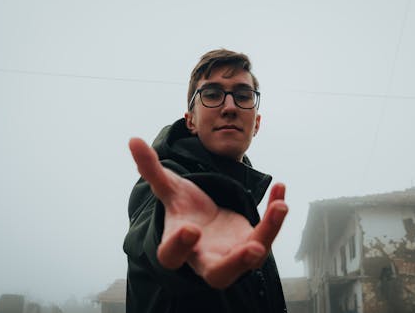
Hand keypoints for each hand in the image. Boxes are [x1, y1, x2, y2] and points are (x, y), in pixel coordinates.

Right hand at [129, 138, 287, 288]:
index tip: (191, 228)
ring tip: (279, 206)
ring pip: (252, 255)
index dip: (179, 246)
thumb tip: (133, 140)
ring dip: (268, 232)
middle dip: (235, 264)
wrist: (207, 221)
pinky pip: (268, 233)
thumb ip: (152, 169)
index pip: (172, 255)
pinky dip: (275, 215)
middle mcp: (206, 257)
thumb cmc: (185, 208)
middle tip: (252, 250)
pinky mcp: (252, 243)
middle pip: (218, 274)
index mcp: (178, 246)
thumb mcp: (170, 188)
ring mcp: (232, 254)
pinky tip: (281, 190)